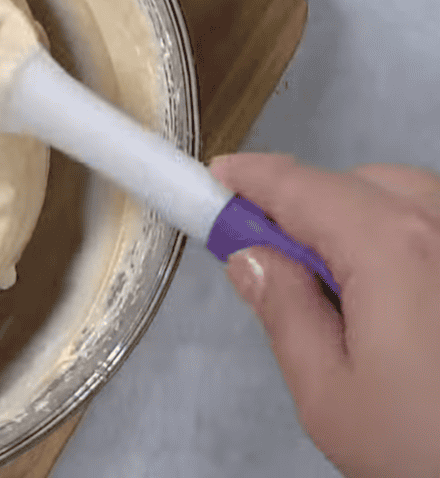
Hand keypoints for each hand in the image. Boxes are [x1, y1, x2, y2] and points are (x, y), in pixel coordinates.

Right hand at [211, 154, 439, 477]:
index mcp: (392, 249)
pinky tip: (400, 303)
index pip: (300, 187)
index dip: (249, 180)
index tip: (214, 184)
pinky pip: (439, 230)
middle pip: (357, 184)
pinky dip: (409, 241)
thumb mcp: (328, 392)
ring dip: (363, 224)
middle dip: (308, 209)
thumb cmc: (429, 449)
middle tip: (274, 261)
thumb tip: (250, 258)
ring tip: (345, 293)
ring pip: (408, 201)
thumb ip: (283, 310)